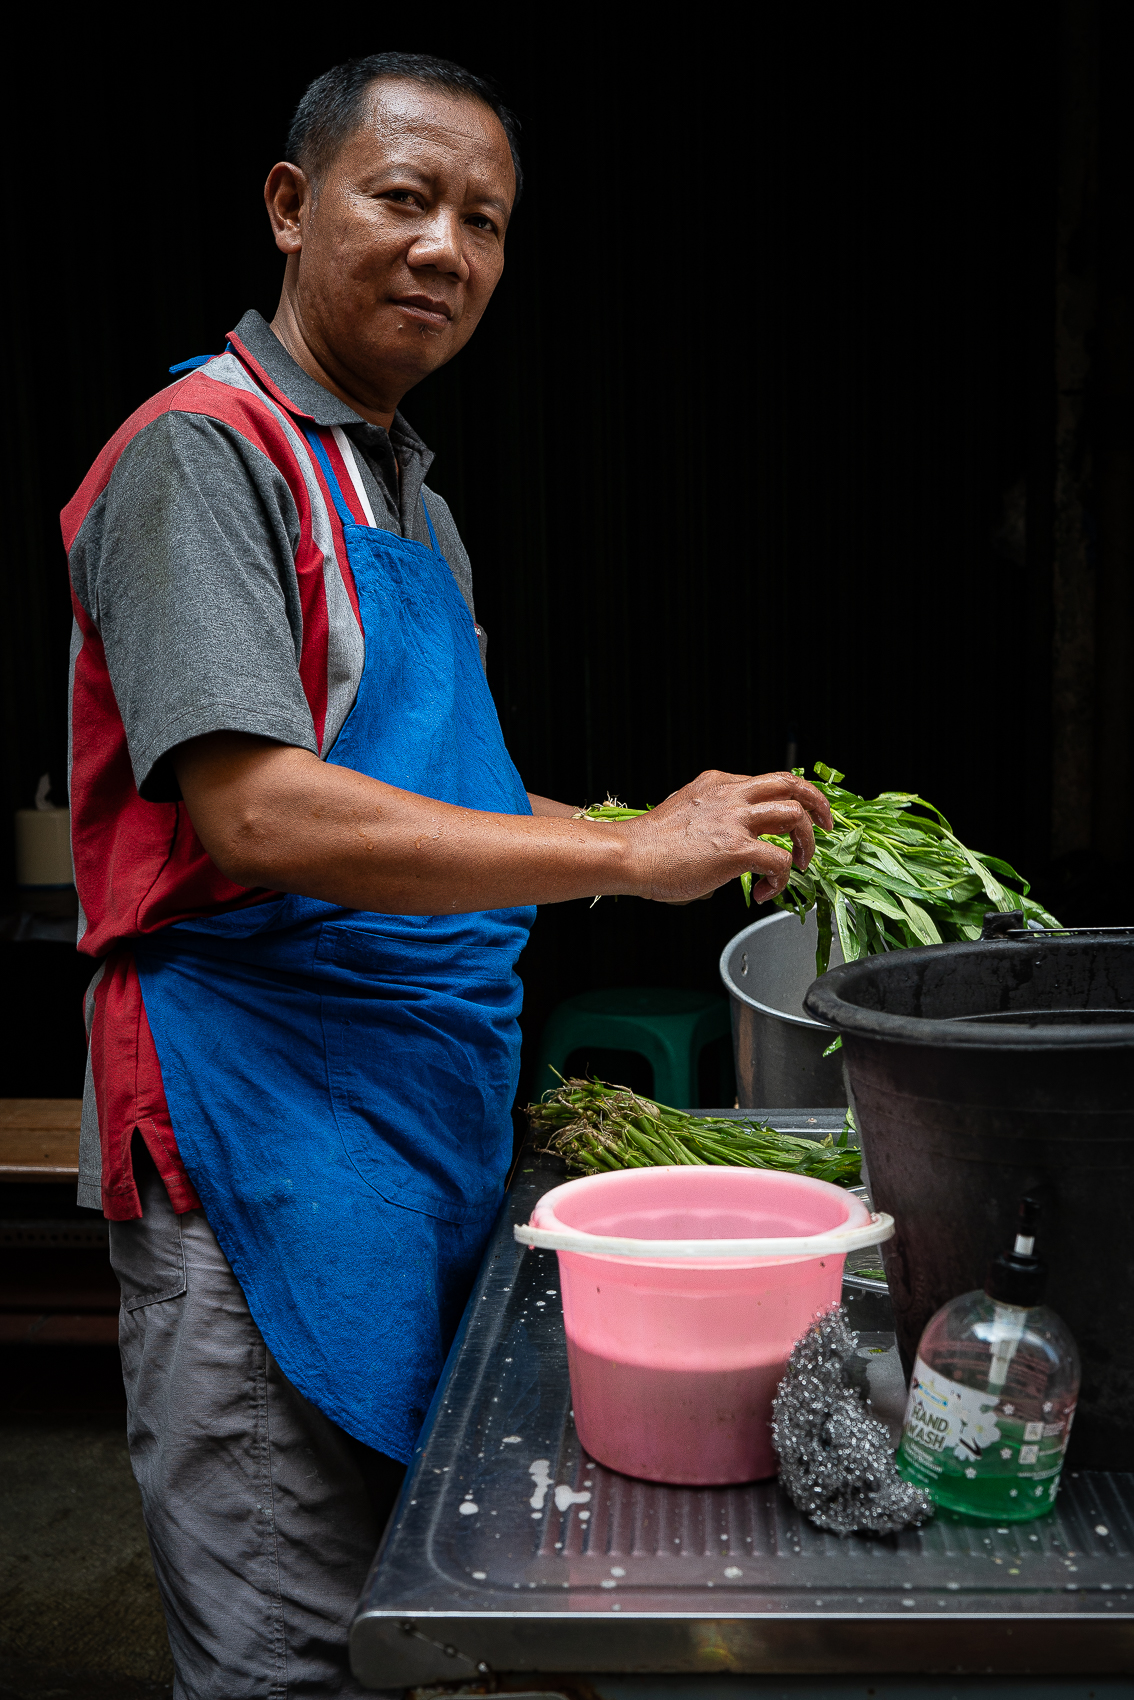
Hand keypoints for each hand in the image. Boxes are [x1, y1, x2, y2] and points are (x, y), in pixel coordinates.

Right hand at [618, 770, 831, 904]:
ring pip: (795, 815)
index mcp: (718, 785)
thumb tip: (728, 842)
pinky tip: (763, 892)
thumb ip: (713, 818)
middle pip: (792, 784)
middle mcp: (731, 795)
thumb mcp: (687, 814)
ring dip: (807, 843)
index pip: (770, 782)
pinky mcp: (735, 849)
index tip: (802, 816)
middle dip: (819, 805)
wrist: (629, 855)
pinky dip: (781, 880)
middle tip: (827, 827)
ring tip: (800, 865)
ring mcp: (735, 820)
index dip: (792, 799)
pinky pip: (779, 861)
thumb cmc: (650, 846)